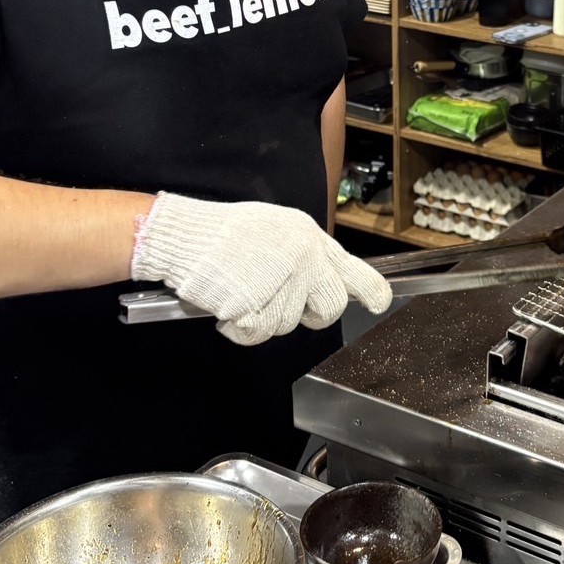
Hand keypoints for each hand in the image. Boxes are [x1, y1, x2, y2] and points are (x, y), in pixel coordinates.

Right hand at [130, 192, 391, 345]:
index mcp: (309, 238)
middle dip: (309, 315)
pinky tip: (227, 303)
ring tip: (240, 290)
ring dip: (263, 317)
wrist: (183, 235)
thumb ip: (305, 254)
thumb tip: (328, 280)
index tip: (380, 303)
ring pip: (287, 324)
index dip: (371, 291)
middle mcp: (303, 258)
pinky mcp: (256, 301)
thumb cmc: (224, 234)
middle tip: (279, 303)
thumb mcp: (277, 230)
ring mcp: (281, 280)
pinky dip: (239, 327)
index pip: (353, 269)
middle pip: (328, 309)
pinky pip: (257, 332)